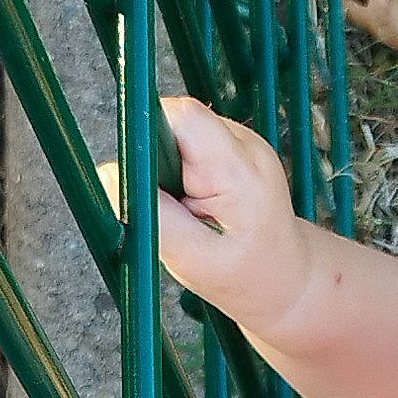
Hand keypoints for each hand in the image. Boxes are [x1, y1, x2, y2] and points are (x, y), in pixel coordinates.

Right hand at [95, 96, 316, 343]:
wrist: (290, 280)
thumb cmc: (246, 278)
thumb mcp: (194, 260)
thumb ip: (153, 216)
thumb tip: (107, 173)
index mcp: (241, 170)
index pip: (182, 117)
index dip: (148, 138)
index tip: (146, 181)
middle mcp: (245, 144)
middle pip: (174, 121)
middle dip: (155, 161)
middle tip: (174, 208)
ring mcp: (241, 142)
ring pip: (177, 134)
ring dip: (167, 171)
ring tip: (189, 211)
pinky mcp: (231, 149)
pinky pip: (187, 146)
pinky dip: (179, 175)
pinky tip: (197, 204)